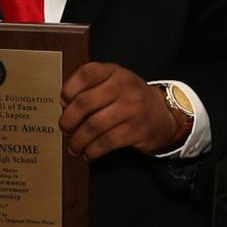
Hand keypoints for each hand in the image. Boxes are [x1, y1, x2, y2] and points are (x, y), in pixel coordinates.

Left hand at [59, 62, 182, 160]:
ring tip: (74, 147)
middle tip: (64, 130)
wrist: (164, 115)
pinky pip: (106, 142)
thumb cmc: (130, 99)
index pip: (86, 74)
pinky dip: (92, 151)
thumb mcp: (115, 82)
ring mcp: (132, 108)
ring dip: (78, 141)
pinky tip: (88, 154)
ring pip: (93, 126)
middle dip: (68, 120)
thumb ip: (91, 86)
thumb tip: (63, 105)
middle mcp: (124, 87)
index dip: (69, 89)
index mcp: (115, 72)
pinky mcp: (136, 130)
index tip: (62, 103)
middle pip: (84, 103)